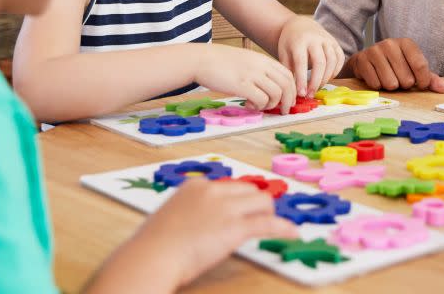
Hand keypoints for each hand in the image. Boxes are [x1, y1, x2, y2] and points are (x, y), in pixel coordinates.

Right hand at [128, 178, 297, 287]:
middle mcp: (212, 191)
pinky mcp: (235, 227)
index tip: (241, 208)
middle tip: (258, 218)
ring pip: (262, 202)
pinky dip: (283, 228)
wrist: (151, 256)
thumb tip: (200, 223)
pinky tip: (292, 233)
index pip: (228, 186)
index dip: (238, 199)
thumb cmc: (152, 246)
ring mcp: (225, 208)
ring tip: (272, 225)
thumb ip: (189, 213)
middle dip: (254, 204)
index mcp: (194, 186)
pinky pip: (268, 224)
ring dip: (268, 214)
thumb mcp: (170, 218)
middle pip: (248, 190)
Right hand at [194, 44, 296, 112]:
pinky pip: (261, 99)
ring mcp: (252, 75)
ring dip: (272, 104)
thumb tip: (269, 86)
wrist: (201, 59)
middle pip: (287, 84)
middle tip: (283, 110)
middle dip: (288, 100)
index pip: (288, 74)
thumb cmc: (221, 62)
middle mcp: (261, 66)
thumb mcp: (245, 60)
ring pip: (277, 93)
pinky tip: (249, 105)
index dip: (292, 89)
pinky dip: (259, 106)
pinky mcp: (241, 85)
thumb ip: (259, 70)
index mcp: (263, 59)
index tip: (288, 99)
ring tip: (261, 106)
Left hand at [277, 17, 344, 97]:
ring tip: (317, 88)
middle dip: (316, 82)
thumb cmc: (289, 42)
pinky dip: (335, 71)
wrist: (300, 24)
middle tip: (310, 95)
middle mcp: (315, 39)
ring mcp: (327, 39)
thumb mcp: (283, 53)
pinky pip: (339, 58)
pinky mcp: (335, 42)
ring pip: (332, 61)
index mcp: (299, 41)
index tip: (301, 94)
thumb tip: (291, 91)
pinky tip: (328, 78)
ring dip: (326, 78)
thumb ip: (288, 69)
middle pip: (320, 62)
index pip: (301, 62)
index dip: (302, 79)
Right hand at [348, 38, 443, 92]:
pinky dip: (377, 86)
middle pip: (406, 78)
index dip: (423, 81)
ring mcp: (375, 50)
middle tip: (398, 78)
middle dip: (404, 84)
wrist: (366, 60)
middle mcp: (390, 44)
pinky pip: (375, 85)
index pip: (420, 65)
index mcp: (406, 43)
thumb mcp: (412, 68)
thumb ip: (429, 78)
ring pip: (391, 83)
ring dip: (390, 86)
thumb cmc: (394, 65)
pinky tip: (376, 78)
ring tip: (388, 78)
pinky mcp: (362, 60)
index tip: (420, 84)